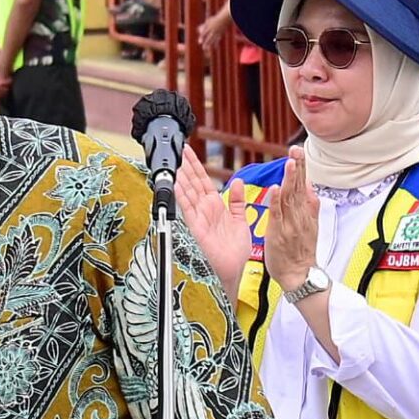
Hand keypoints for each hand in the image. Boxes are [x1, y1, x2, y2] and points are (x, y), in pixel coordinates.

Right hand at [172, 151, 252, 290]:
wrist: (234, 268)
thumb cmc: (235, 250)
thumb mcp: (241, 219)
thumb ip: (238, 200)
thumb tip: (238, 181)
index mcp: (216, 206)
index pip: (204, 181)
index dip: (196, 165)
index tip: (189, 152)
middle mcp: (206, 210)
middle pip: (194, 183)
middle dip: (187, 166)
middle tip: (181, 150)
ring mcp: (199, 218)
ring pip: (189, 193)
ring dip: (182, 178)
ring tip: (177, 163)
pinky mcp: (196, 227)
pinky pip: (188, 209)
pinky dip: (182, 196)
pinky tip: (177, 184)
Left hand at [258, 149, 320, 298]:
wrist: (300, 275)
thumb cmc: (301, 252)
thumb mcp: (311, 226)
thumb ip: (310, 206)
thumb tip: (310, 186)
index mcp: (306, 213)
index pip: (304, 185)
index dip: (302, 168)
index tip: (299, 151)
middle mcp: (300, 217)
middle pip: (299, 188)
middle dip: (298, 168)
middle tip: (296, 149)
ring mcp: (291, 225)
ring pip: (290, 198)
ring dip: (290, 179)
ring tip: (290, 162)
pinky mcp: (279, 234)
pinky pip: (278, 215)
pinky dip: (277, 201)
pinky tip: (276, 188)